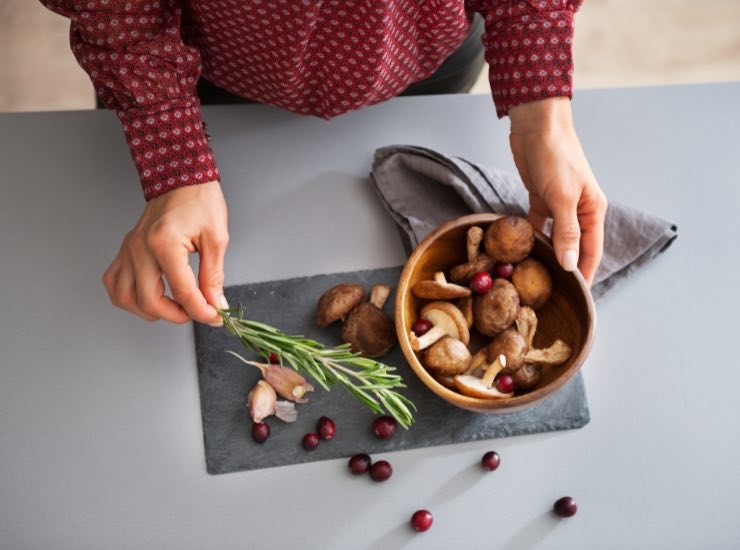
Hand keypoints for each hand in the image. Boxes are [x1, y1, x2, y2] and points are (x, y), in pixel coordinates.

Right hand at [103, 180, 228, 324]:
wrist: (180, 178)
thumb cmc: (199, 201)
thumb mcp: (216, 238)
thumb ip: (214, 276)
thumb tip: (215, 303)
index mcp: (164, 243)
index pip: (182, 292)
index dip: (201, 311)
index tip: (215, 315)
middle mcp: (139, 248)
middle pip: (149, 302)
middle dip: (177, 315)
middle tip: (197, 311)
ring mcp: (128, 250)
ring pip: (125, 298)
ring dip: (150, 311)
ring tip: (174, 307)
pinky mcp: (124, 250)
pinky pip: (114, 283)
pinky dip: (129, 298)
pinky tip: (150, 296)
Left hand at [509, 98, 606, 284]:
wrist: (536, 125)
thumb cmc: (556, 156)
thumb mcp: (563, 196)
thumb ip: (567, 231)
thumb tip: (571, 264)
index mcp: (592, 210)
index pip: (591, 252)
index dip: (583, 274)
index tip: (575, 298)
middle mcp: (578, 211)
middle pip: (573, 247)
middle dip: (564, 269)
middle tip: (548, 293)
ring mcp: (558, 205)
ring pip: (554, 238)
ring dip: (545, 254)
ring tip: (532, 277)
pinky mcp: (539, 199)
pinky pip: (536, 225)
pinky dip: (529, 237)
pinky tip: (518, 250)